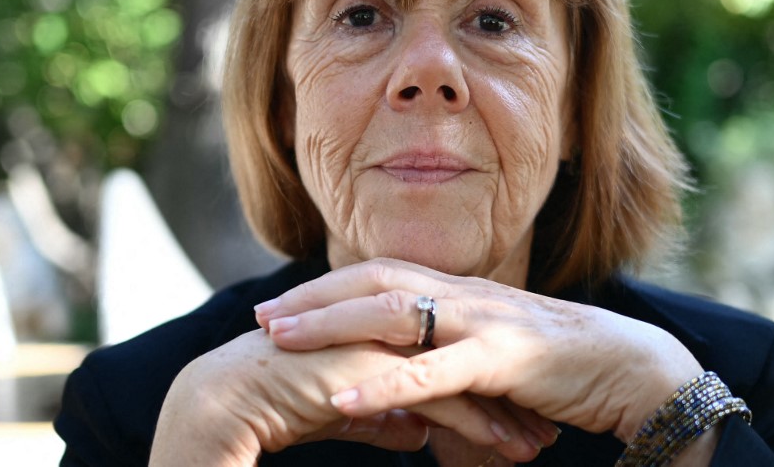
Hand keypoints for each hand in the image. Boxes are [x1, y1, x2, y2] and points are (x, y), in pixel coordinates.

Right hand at [149, 327, 553, 464]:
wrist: (225, 399)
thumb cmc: (280, 401)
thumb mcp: (346, 412)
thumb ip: (384, 416)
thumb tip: (418, 431)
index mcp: (383, 326)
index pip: (450, 349)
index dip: (488, 379)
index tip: (523, 408)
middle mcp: (387, 325)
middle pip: (465, 354)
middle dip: (510, 390)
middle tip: (548, 421)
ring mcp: (381, 341)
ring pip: (459, 373)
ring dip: (504, 410)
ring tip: (539, 445)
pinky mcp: (372, 366)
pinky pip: (436, 394)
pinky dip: (476, 422)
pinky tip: (506, 449)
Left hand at [255, 258, 704, 442]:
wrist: (635, 368)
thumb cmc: (563, 367)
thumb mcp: (495, 358)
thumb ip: (452, 360)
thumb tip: (412, 384)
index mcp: (461, 292)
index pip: (381, 276)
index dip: (329, 287)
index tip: (282, 304)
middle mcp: (465, 294)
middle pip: (374, 282)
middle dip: (313, 298)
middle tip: (260, 316)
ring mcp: (483, 321)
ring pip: (393, 313)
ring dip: (330, 325)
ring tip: (277, 341)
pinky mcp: (504, 357)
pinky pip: (433, 372)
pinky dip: (384, 385)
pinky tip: (340, 399)